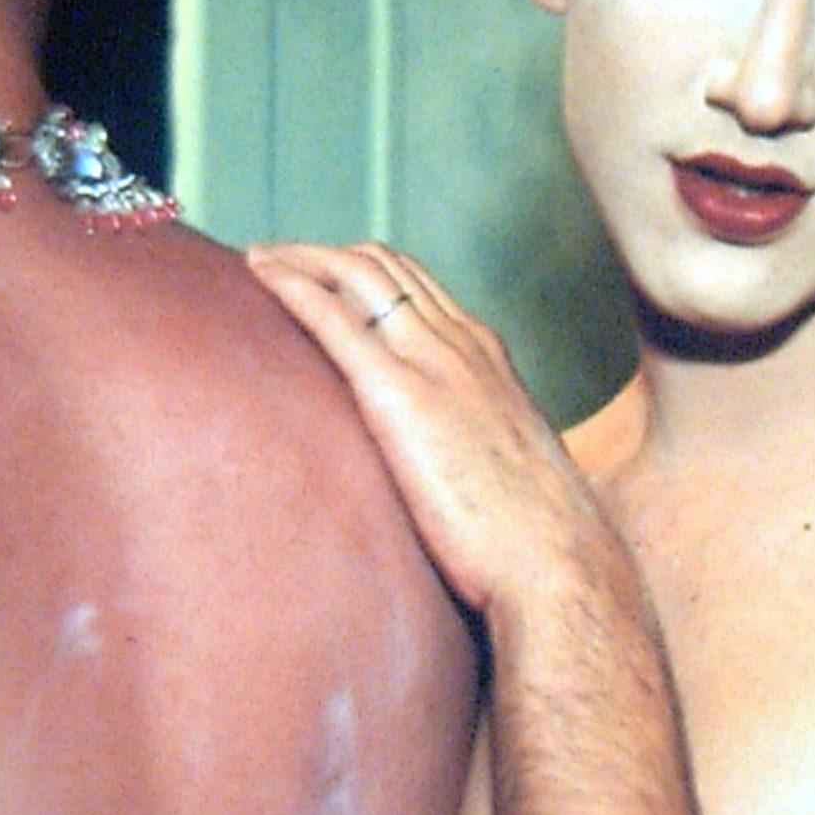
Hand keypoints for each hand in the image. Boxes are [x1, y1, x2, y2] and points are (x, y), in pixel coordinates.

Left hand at [246, 242, 627, 620]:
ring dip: (302, 257)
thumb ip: (470, 449)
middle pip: (384, 268)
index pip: (418, 287)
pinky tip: (260, 277)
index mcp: (487, 360)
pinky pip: (338, 320)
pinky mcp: (401, 396)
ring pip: (359, 275)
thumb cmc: (535, 540)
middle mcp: (461, 345)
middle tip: (274, 259)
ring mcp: (434, 364)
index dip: (363, 272)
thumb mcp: (504, 472)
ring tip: (256, 259)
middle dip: (323, 253)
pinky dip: (295, 286)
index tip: (321, 276)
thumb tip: (442, 473)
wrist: (557, 561)